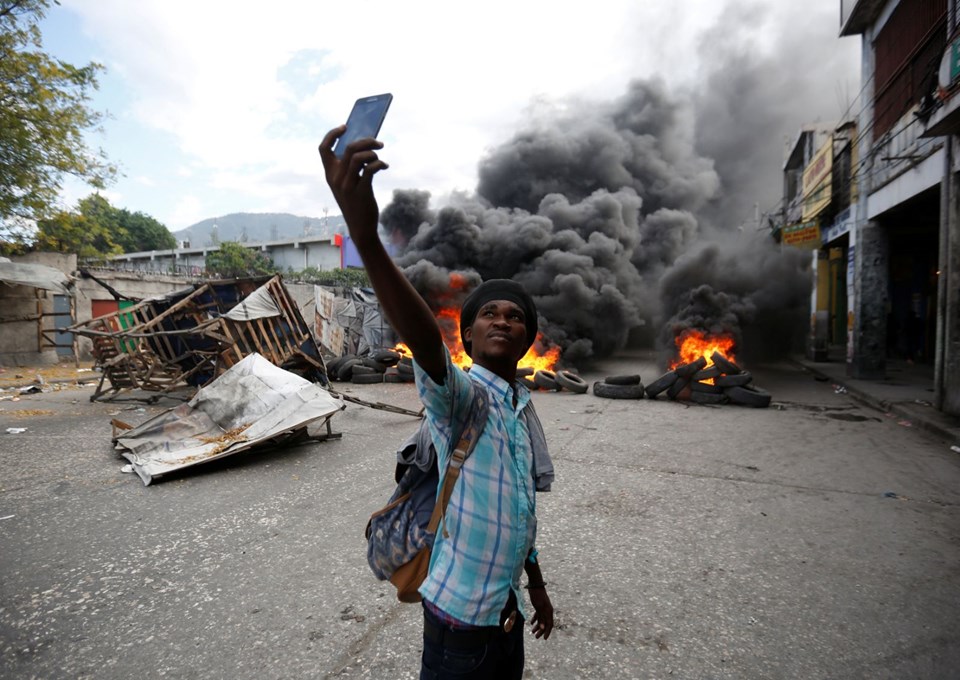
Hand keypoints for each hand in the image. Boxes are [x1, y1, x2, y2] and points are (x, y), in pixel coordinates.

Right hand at [318, 126, 387, 244]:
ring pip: (359, 157)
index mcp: (330, 174)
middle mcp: (336, 178)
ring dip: (374, 153)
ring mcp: (347, 185)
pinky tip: (385, 166)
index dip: (332, 135)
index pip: (323, 149)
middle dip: (366, 141)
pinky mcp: (361, 191)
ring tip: (380, 158)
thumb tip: (363, 147)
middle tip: (379, 143)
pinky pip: (370, 169)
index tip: (345, 127)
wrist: (361, 227)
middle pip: (349, 148)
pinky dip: (379, 164)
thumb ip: (349, 168)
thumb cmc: (356, 202)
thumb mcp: (347, 184)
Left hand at [528, 587, 552, 639]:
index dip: (547, 632)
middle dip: (541, 631)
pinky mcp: (539, 605)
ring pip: (542, 619)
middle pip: (545, 623)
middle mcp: (547, 610)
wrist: (535, 585)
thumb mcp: (538, 607)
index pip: (550, 624)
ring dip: (538, 626)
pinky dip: (535, 619)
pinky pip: (538, 615)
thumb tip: (543, 628)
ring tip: (532, 632)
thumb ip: (541, 617)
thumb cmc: (537, 596)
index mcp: (549, 611)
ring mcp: (543, 608)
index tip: (544, 639)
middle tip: (536, 637)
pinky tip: (531, 622)